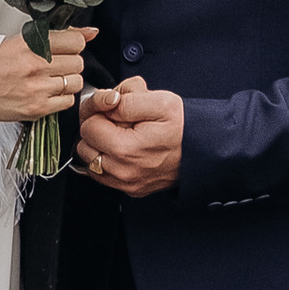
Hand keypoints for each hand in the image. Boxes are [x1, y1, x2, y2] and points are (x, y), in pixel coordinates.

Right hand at [0, 25, 91, 125]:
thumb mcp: (24, 40)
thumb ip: (60, 35)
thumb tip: (91, 33)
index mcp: (32, 43)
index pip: (76, 42)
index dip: (74, 45)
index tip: (67, 48)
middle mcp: (36, 65)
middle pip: (78, 63)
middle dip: (71, 63)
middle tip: (56, 65)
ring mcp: (38, 88)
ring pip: (76, 82)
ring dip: (68, 81)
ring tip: (51, 79)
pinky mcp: (38, 108)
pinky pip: (67, 101)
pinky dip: (61, 97)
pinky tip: (48, 92)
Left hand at [76, 79, 184, 196]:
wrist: (204, 150)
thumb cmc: (184, 127)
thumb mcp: (159, 101)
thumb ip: (126, 100)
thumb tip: (105, 102)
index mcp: (126, 149)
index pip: (88, 126)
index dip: (99, 111)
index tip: (113, 108)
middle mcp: (123, 171)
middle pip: (84, 145)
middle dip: (96, 128)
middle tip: (117, 120)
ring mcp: (127, 183)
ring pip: (90, 162)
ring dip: (99, 146)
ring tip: (121, 134)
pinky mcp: (132, 189)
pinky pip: (104, 175)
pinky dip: (108, 161)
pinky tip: (124, 149)